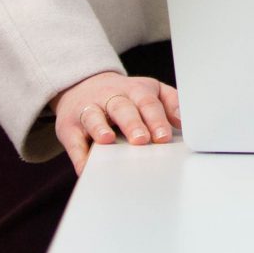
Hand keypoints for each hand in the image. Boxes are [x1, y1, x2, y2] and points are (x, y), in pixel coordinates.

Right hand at [49, 70, 180, 173]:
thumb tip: (184, 122)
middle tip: (142, 140)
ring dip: (100, 128)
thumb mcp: (150, 90)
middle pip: (122, 107)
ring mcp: (88, 109)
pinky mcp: (69, 126)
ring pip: (94, 116)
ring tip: (107, 140)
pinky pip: (73, 140)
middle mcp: (110, 97)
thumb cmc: (124, 95)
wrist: (82, 85)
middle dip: (132, 123)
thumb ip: (170, 103)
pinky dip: (78, 155)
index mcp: (135, 90)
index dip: (156, 119)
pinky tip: (86, 167)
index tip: (163, 137)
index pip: (147, 103)